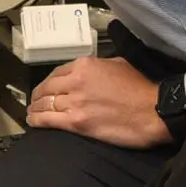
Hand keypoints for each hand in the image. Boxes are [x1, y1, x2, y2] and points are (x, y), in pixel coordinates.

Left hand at [26, 56, 170, 147]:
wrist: (153, 111)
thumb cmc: (141, 89)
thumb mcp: (118, 64)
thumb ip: (98, 66)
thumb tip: (88, 72)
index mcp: (85, 65)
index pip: (56, 73)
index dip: (48, 82)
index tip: (47, 89)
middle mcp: (76, 81)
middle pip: (47, 88)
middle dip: (38, 96)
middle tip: (36, 102)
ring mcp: (75, 102)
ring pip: (44, 104)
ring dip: (35, 109)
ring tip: (32, 113)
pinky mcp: (77, 122)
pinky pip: (48, 120)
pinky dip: (37, 121)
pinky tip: (33, 122)